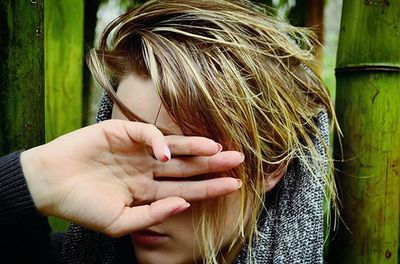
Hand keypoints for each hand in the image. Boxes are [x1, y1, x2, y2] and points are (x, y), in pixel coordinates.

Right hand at [20, 120, 242, 236]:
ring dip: (196, 149)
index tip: (234, 186)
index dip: (210, 187)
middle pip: (187, 166)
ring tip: (219, 150)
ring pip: (174, 147)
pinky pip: (147, 134)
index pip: (187, 187)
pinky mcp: (122, 132)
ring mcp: (137, 150)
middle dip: (212, 165)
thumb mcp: (120, 223)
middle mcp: (147, 168)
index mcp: (148, 189)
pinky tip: (166, 153)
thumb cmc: (83, 207)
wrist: (50, 185)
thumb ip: (153, 215)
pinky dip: (158, 142)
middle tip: (238, 161)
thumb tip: (184, 203)